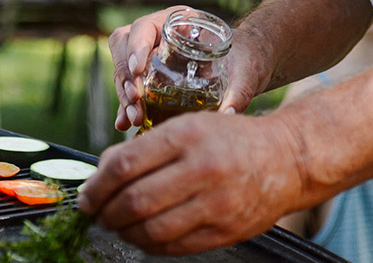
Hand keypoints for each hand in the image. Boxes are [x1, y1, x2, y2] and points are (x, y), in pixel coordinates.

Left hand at [78, 111, 313, 254]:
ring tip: (119, 226)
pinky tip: (144, 235)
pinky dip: (150, 245)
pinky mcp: (226, 230)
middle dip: (105, 213)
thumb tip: (102, 173)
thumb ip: (145, 147)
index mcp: (187, 135)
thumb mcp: (189, 126)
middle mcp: (202, 168)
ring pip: (151, 230)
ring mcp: (216, 203)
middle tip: (97, 215)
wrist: (287, 159)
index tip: (86, 196)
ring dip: (125, 232)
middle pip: (134, 201)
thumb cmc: (229, 140)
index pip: (124, 165)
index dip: (96, 186)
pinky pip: (174, 246)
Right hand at [108, 7, 269, 130]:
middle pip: (125, 47)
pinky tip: (124, 124)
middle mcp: (159, 35)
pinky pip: (130, 90)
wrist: (250, 68)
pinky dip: (126, 107)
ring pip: (124, 70)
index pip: (144, 26)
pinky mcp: (150, 79)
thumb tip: (229, 114)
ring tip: (134, 118)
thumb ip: (240, 91)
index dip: (136, 46)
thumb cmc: (249, 60)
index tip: (138, 70)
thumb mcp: (247, 71)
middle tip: (136, 100)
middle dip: (125, 75)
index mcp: (179, 20)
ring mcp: (151, 56)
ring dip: (124, 94)